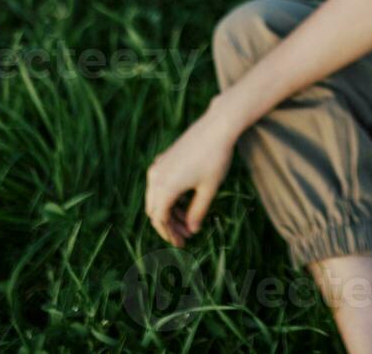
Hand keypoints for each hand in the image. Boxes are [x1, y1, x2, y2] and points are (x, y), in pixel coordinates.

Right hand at [145, 103, 238, 246]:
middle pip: (154, 210)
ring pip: (156, 197)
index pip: (160, 220)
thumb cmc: (215, 159)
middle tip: (186, 234)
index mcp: (165, 187)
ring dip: (170, 211)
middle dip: (169, 225)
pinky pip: (160, 184)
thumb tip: (192, 230)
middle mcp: (156, 177)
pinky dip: (170, 197)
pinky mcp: (164, 159)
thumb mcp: (209, 189)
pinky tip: (186, 200)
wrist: (216, 127)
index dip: (170, 234)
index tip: (182, 244)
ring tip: (189, 219)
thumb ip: (198, 212)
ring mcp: (158, 166)